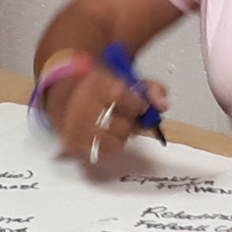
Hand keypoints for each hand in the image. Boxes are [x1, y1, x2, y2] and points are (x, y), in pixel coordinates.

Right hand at [42, 55, 166, 169]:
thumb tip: (163, 104)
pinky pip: (102, 153)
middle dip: (132, 124)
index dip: (138, 105)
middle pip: (122, 126)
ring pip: (114, 144)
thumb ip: (149, 89)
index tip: (142, 106)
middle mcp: (83, 105)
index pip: (120, 97)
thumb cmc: (100, 91)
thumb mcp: (124, 79)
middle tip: (129, 118)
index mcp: (96, 84)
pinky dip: (110, 146)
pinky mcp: (73, 144)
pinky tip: (106, 135)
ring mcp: (76, 127)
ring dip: (122, 137)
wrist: (68, 100)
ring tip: (117, 127)